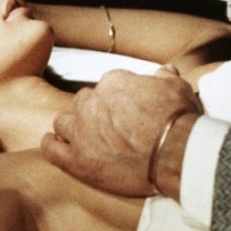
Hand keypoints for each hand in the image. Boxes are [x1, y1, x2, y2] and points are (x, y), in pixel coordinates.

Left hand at [41, 65, 200, 196]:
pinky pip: (51, 149)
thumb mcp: (177, 88)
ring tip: (86, 140)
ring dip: (72, 128)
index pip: (107, 86)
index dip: (117, 100)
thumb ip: (165, 77)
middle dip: (93, 113)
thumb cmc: (179, 120)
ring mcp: (81, 132)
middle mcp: (91, 103)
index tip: (126, 111)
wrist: (177, 154)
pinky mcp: (77, 160)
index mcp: (113, 83)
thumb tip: (164, 71)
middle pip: (83, 102)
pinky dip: (52, 146)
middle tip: (110, 128)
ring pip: (64, 122)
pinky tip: (57, 146)